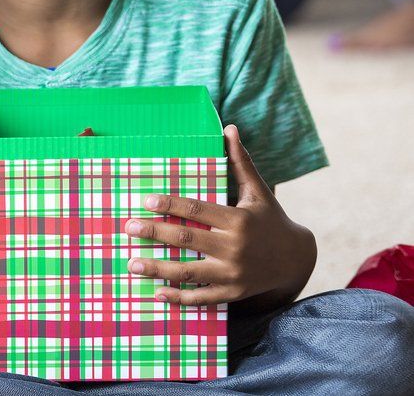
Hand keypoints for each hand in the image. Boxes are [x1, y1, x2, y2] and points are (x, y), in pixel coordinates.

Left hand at [125, 124, 315, 306]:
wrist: (296, 259)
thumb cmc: (270, 219)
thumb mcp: (258, 191)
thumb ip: (240, 162)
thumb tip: (229, 128)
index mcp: (239, 221)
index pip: (198, 210)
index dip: (170, 205)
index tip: (146, 201)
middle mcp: (236, 248)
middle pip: (188, 239)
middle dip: (155, 233)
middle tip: (128, 227)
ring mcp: (234, 274)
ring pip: (190, 272)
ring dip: (158, 269)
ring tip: (132, 264)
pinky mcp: (233, 293)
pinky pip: (202, 298)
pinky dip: (179, 297)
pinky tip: (156, 293)